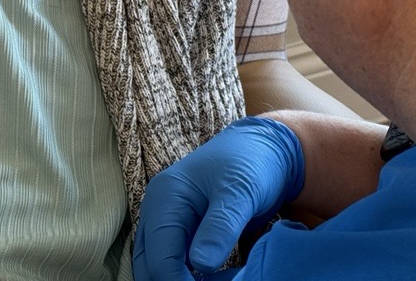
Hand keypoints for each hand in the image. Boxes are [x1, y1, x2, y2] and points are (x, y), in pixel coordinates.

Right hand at [133, 116, 304, 280]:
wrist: (265, 148)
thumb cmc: (252, 163)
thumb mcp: (241, 191)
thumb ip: (221, 226)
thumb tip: (200, 265)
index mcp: (166, 196)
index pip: (160, 255)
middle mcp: (159, 209)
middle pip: (150, 264)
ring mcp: (167, 220)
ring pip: (158, 265)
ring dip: (180, 280)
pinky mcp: (182, 230)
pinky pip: (174, 261)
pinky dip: (188, 276)